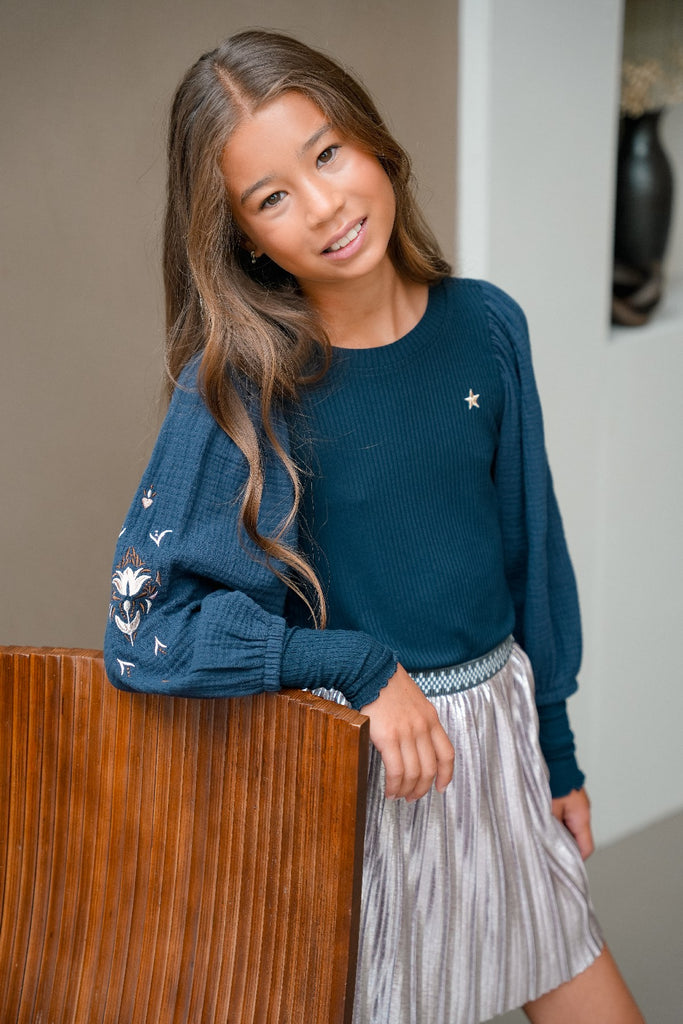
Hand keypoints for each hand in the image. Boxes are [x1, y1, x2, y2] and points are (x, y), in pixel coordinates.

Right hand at [361, 664, 454, 801]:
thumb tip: (415, 744)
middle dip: (423, 788)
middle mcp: (422, 727)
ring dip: (407, 790)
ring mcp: (407, 732)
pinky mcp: (389, 737)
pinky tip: (390, 789)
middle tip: (413, 797)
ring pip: (414, 773)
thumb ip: (418, 721)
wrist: (371, 672)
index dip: (446, 775)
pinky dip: (395, 785)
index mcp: (431, 718)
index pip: (446, 754)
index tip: (441, 788)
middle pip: (430, 768)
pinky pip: (396, 770)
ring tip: (398, 796)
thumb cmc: (387, 686)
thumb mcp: (414, 702)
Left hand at [551, 787, 593, 859]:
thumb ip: (551, 829)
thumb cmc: (553, 781)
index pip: (586, 849)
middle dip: (565, 847)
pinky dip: (559, 821)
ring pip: (572, 828)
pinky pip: (567, 816)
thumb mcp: (549, 809)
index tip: (562, 865)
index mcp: (582, 818)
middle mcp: (584, 813)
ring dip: (561, 833)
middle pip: (579, 840)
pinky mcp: (571, 799)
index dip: (575, 860)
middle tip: (549, 851)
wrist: (555, 756)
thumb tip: (548, 845)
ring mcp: (578, 805)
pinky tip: (546, 821)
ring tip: (545, 835)